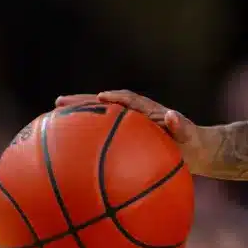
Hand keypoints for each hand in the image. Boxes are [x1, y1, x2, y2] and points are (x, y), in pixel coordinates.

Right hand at [54, 90, 214, 169]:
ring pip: (98, 119)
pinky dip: (84, 137)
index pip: (129, 100)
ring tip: (52, 118)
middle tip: (58, 103)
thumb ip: (182, 126)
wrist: (195, 150)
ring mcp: (127, 125)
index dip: (115, 98)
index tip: (101, 97)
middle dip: (82, 102)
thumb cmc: (192, 141)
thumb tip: (173, 115)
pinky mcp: (123, 138)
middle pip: (104, 105)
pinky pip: (100, 136)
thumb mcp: (190, 134)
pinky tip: (64, 148)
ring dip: (78, 117)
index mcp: (149, 111)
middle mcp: (134, 114)